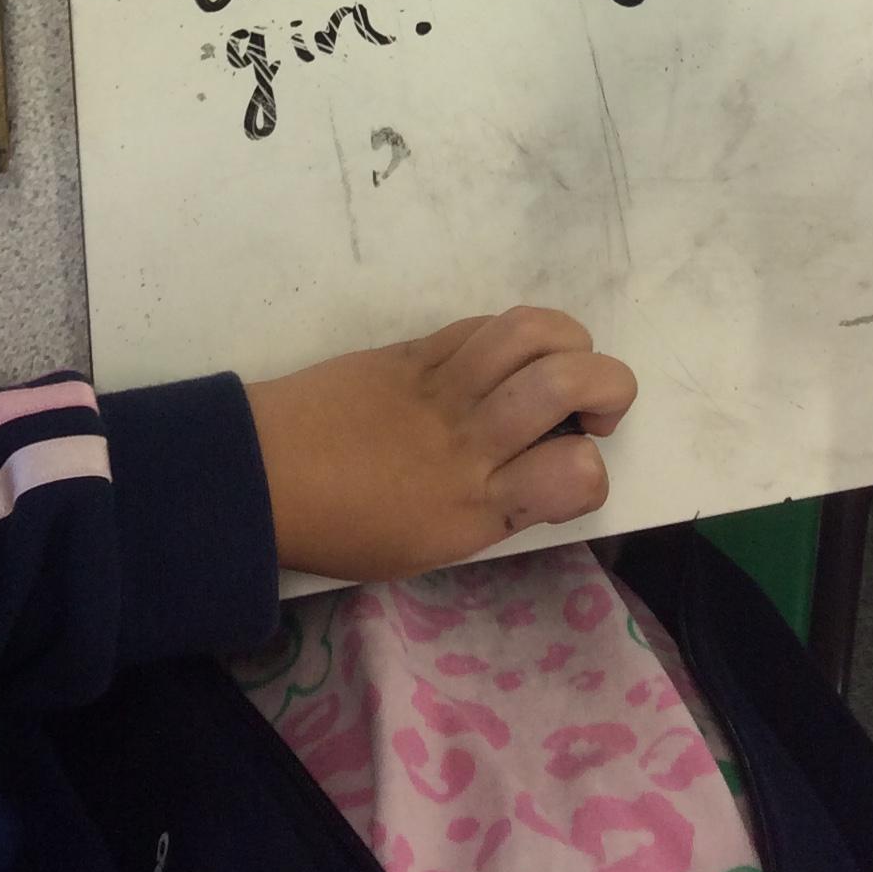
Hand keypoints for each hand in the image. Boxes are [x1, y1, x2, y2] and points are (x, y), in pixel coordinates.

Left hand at [244, 307, 636, 580]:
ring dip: (571, 341)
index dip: (594, 470)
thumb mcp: (433, 548)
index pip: (578, 474)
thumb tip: (549, 469)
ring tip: (559, 367)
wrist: (261, 478)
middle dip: (612, 386)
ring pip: (532, 330)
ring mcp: (441, 385)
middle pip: (567, 382)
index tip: (572, 472)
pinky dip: (516, 334)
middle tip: (590, 412)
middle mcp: (468, 442)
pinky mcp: (414, 349)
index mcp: (474, 508)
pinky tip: (505, 358)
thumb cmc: (345, 530)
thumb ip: (499, 509)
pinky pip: (485, 323)